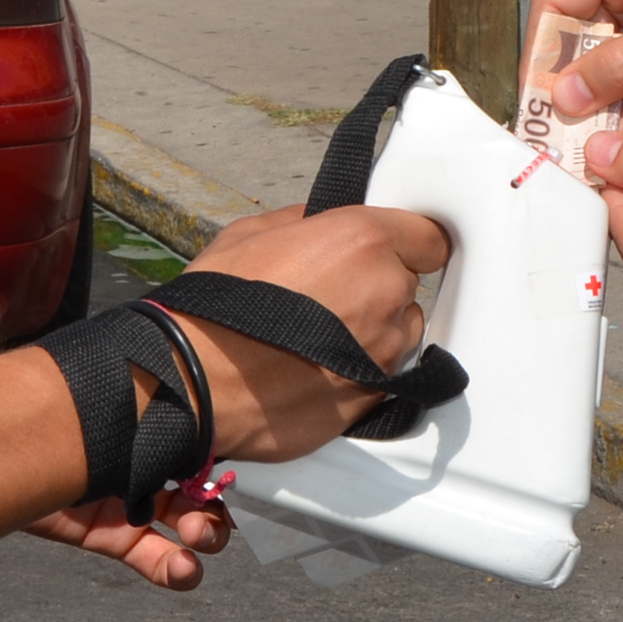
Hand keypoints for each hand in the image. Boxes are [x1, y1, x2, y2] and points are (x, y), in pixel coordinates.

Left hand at [0, 337, 231, 587]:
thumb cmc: (56, 412)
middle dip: (214, 508)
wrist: (2, 445)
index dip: (222, 470)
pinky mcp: (111, 535)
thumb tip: (195, 388)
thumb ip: (150, 404)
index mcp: (155, 427)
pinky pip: (152, 557)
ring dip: (202, 539)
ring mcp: (132, 502)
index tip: (230, 480)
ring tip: (196, 541)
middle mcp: (149, 464)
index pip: (203, 451)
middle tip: (204, 518)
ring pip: (184, 529)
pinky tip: (184, 569)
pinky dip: (174, 568)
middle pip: (200, 492)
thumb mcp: (111, 404)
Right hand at [170, 203, 450, 461]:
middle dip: (375, 286)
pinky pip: (382, 375)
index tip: (392, 248)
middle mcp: (384, 293)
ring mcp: (383, 352)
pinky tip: (314, 369)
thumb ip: (303, 223)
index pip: (429, 236)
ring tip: (317, 338)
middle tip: (326, 295)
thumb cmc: (214, 308)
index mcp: (363, 241)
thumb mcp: (250, 234)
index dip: (408, 242)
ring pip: (398, 333)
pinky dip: (357, 371)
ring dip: (372, 332)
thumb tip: (321, 225)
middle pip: (406, 285)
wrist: (192, 384)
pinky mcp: (373, 398)